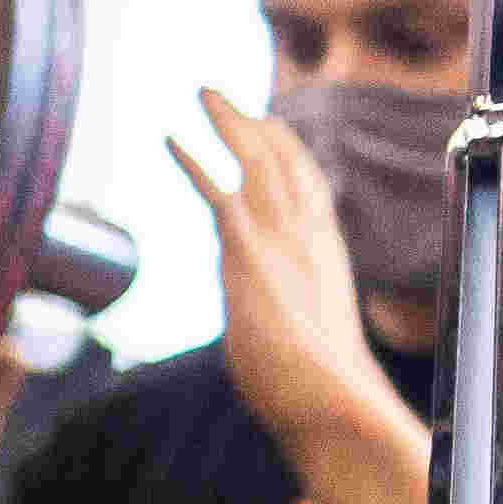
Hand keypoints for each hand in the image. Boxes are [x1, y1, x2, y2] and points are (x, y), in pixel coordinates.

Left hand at [173, 85, 395, 459]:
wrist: (332, 411)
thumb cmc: (323, 393)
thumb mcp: (309, 343)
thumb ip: (296, 321)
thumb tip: (294, 341)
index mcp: (324, 256)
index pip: (307, 188)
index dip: (287, 153)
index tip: (268, 124)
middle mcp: (306, 240)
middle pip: (283, 164)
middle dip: (254, 124)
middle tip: (220, 94)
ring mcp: (281, 245)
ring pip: (257, 165)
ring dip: (229, 124)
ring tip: (203, 92)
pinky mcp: (250, 258)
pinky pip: (220, 194)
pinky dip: (194, 162)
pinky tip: (170, 138)